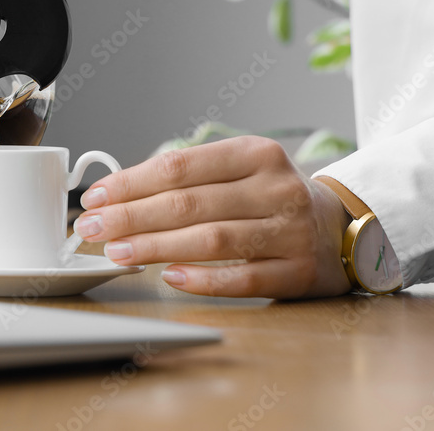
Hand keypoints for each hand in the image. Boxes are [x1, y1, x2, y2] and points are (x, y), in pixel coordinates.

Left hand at [73, 136, 352, 298]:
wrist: (341, 227)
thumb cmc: (270, 197)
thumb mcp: (238, 171)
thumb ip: (188, 178)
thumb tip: (117, 196)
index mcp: (255, 153)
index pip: (178, 166)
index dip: (130, 183)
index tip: (95, 197)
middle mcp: (275, 188)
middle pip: (188, 203)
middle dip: (131, 216)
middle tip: (92, 227)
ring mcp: (290, 230)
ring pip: (211, 239)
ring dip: (156, 247)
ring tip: (117, 252)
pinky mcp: (298, 271)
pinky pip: (243, 278)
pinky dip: (203, 279)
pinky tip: (169, 277)